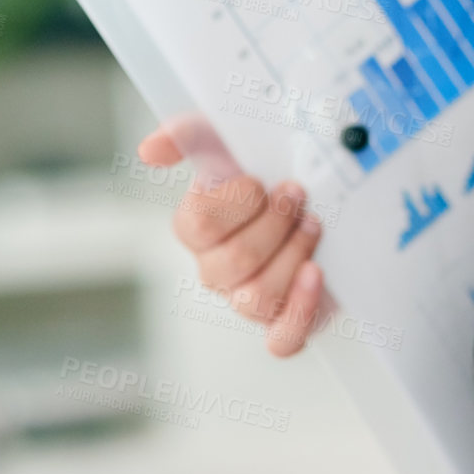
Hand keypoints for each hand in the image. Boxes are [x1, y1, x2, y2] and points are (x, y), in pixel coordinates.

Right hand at [137, 126, 325, 355]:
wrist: (323, 203)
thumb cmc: (270, 175)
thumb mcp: (232, 142)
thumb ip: (190, 133)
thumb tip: (150, 150)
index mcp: (197, 230)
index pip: (197, 226)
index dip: (237, 202)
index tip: (262, 181)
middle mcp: (216, 269)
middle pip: (233, 263)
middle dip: (274, 224)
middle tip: (297, 197)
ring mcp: (247, 299)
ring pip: (257, 299)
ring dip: (293, 255)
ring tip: (313, 225)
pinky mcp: (284, 323)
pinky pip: (282, 339)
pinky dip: (300, 311)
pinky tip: (316, 274)